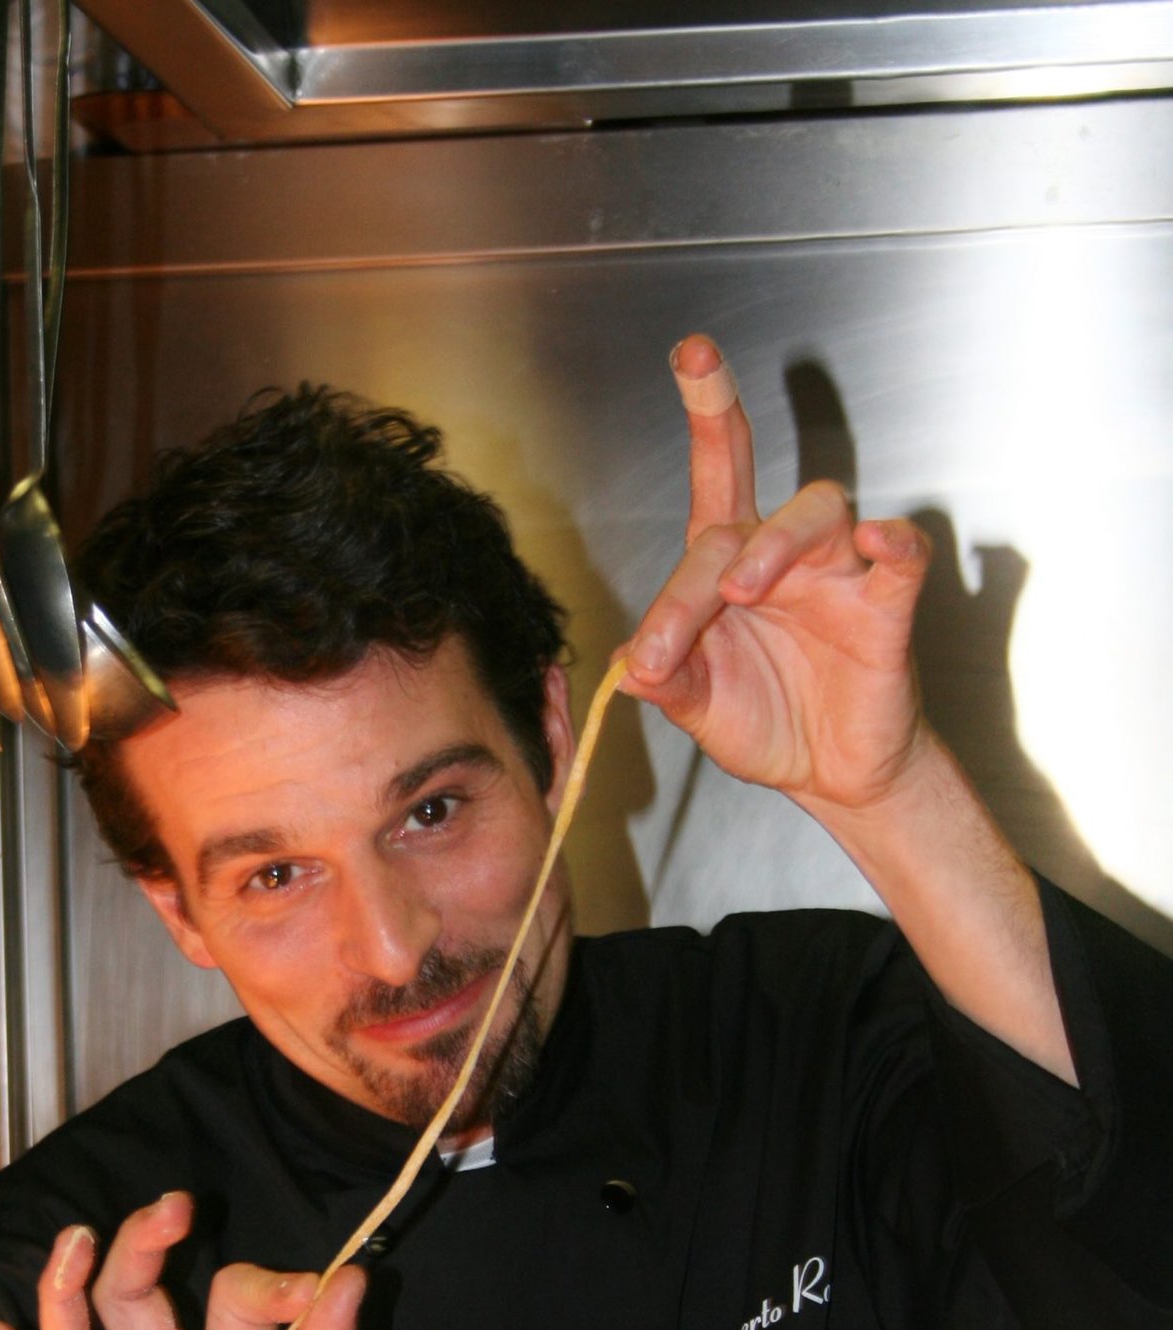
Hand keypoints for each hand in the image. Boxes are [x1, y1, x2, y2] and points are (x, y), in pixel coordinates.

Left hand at [622, 332, 933, 813]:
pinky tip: (877, 540)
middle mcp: (783, 558)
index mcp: (728, 571)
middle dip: (719, 485)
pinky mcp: (886, 608)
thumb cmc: (768, 724)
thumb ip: (668, 683)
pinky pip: (902, 556)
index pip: (712, 489)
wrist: (833, 776)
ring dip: (778, 541)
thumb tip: (629, 664)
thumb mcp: (702, 709)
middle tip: (697, 580)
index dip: (707, 416)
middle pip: (752, 502)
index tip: (689, 350)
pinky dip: (894, 542)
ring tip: (744, 586)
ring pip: (819, 512)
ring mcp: (838, 576)